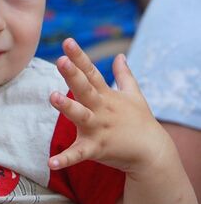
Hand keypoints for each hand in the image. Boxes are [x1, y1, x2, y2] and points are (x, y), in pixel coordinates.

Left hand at [48, 38, 167, 175]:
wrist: (152, 153)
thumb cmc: (140, 121)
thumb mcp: (134, 95)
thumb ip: (123, 75)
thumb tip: (120, 55)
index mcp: (106, 95)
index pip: (91, 72)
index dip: (79, 56)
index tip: (67, 42)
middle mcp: (101, 109)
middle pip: (85, 89)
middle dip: (73, 75)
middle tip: (60, 60)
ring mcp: (98, 128)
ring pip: (80, 116)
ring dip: (67, 107)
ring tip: (53, 97)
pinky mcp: (96, 148)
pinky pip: (79, 154)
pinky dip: (66, 159)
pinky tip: (52, 162)